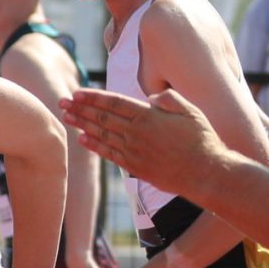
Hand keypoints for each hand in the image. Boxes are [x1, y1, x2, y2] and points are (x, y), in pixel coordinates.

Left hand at [63, 86, 225, 197]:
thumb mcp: (190, 110)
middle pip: (102, 117)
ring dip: (82, 126)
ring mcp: (134, 151)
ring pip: (102, 135)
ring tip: (67, 118)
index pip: (113, 102)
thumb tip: (151, 97)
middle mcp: (137, 133)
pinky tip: (82, 139)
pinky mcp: (136, 167)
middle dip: (80, 109)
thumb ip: (169, 99)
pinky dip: (95, 146)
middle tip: (62, 103)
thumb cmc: (202, 140)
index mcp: (148, 116)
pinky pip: (110, 154)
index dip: (93, 97)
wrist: (206, 174)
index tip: (76, 93)